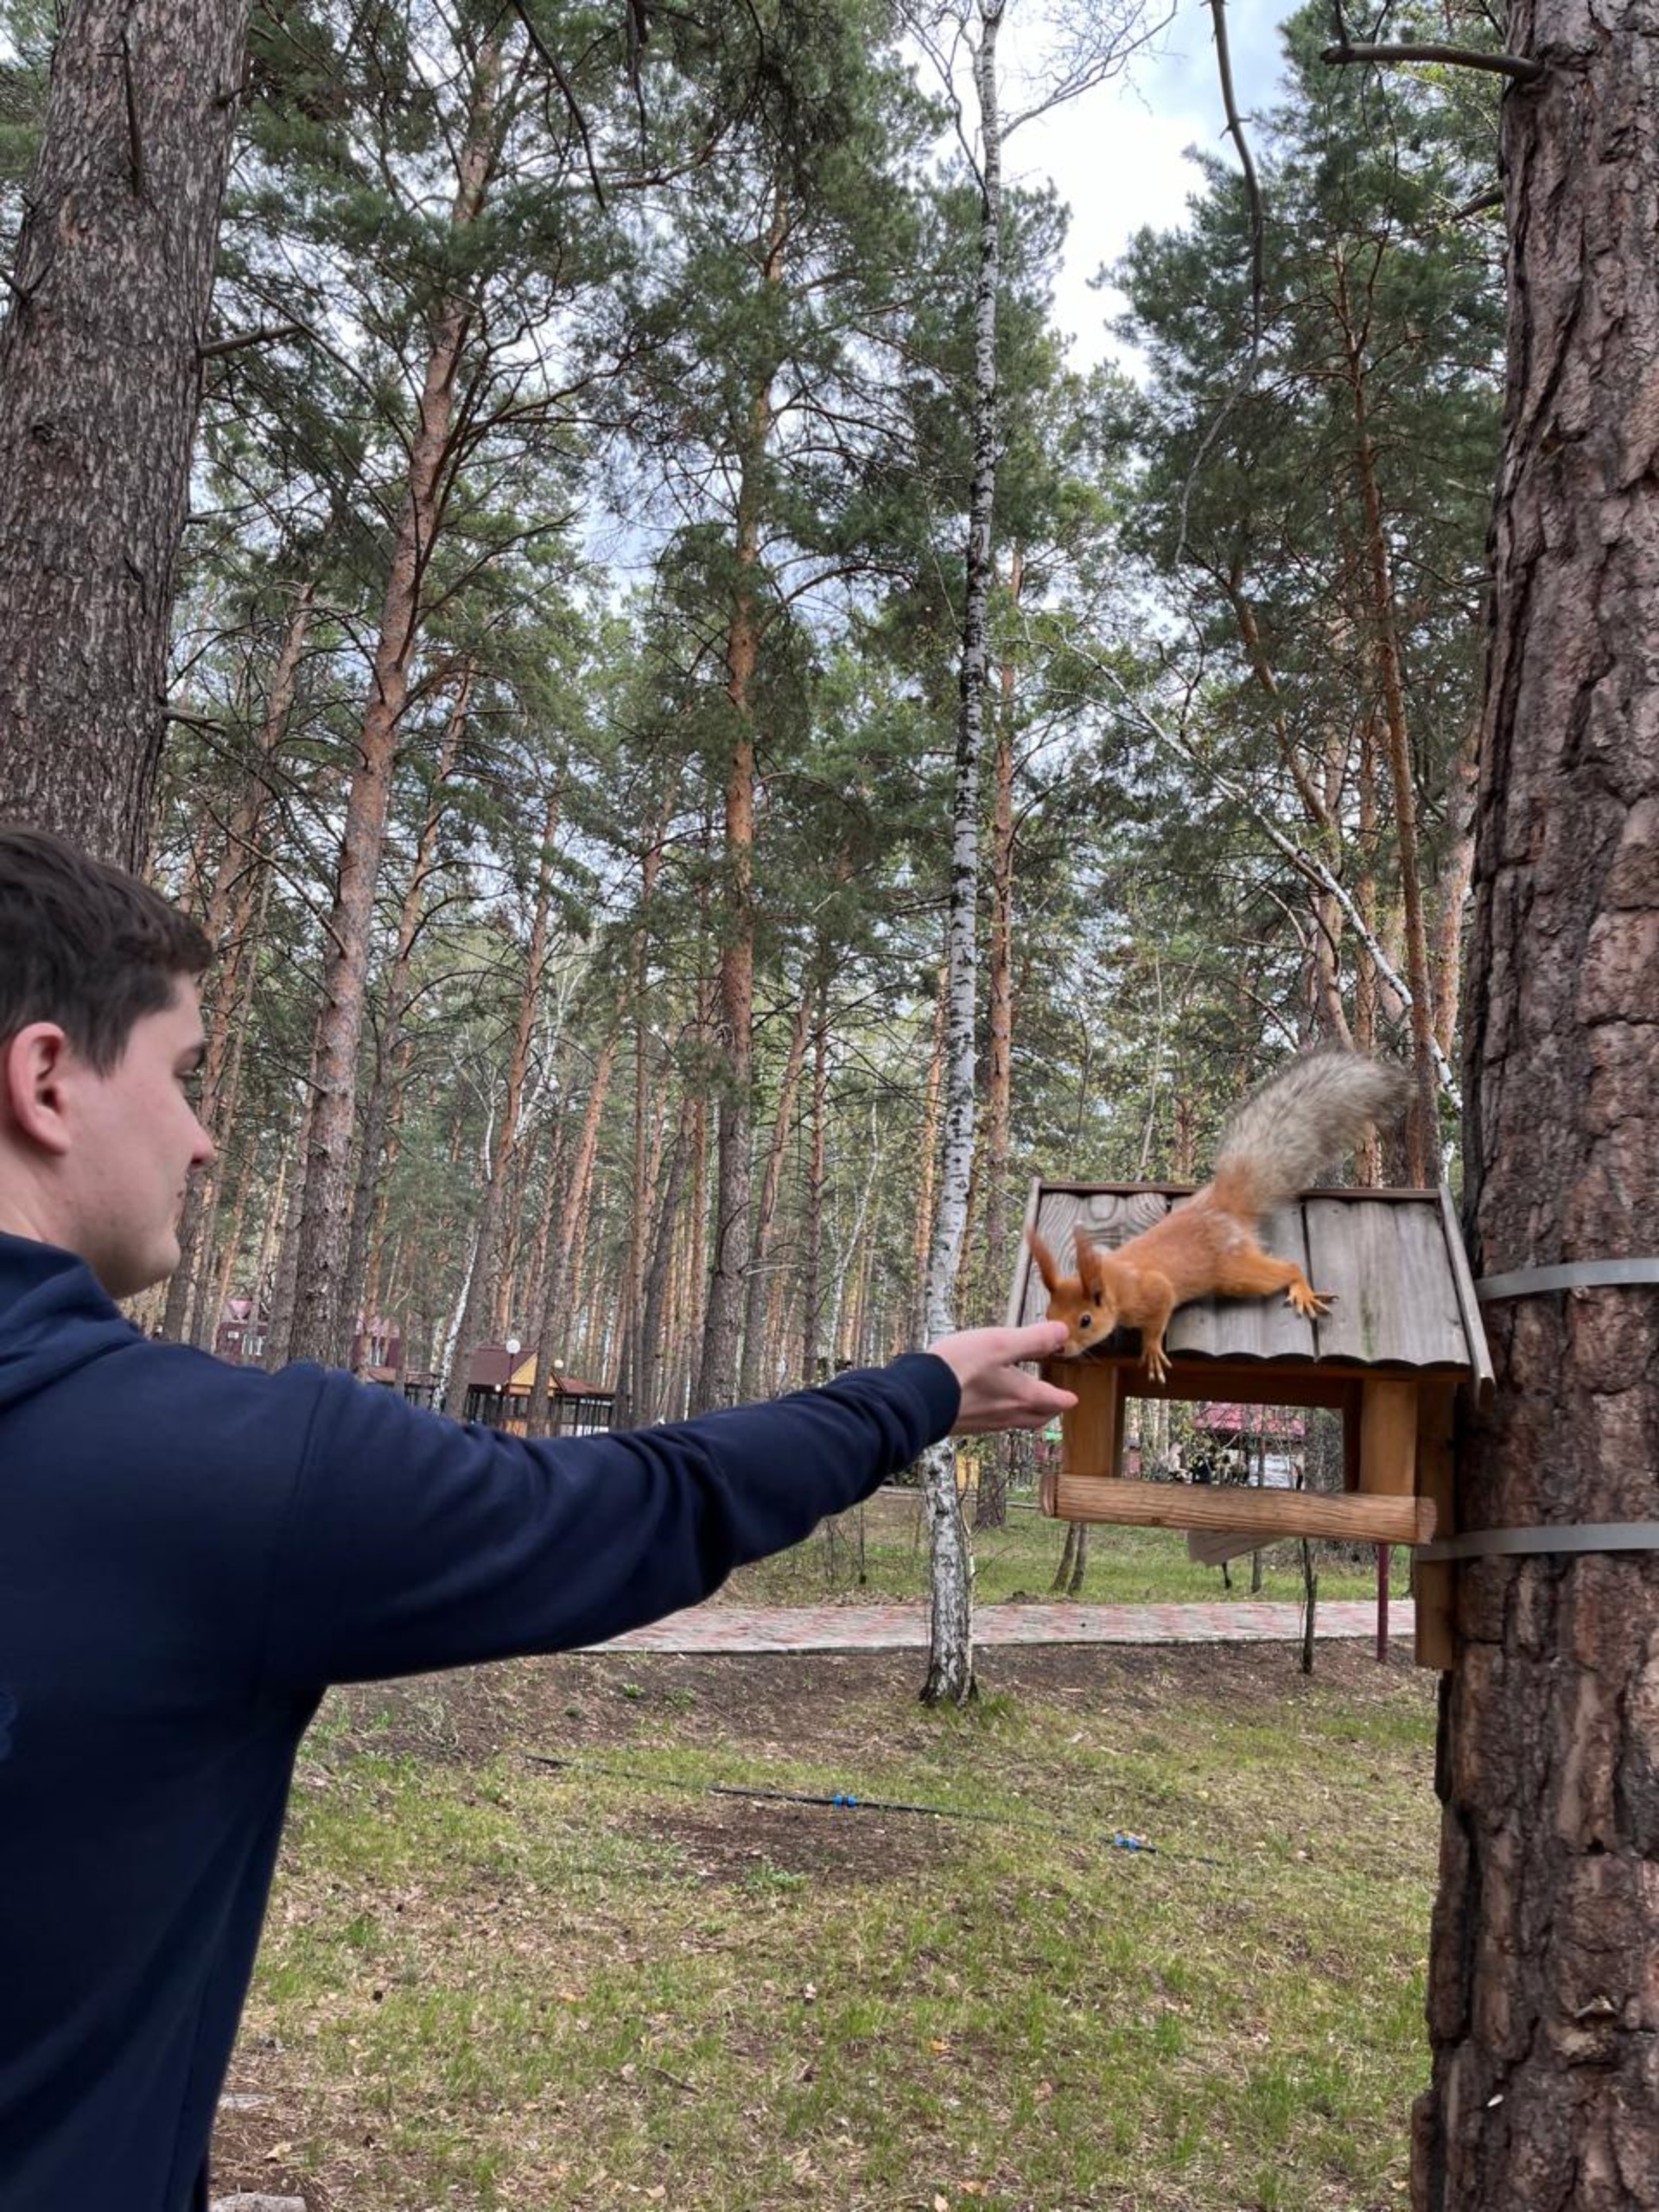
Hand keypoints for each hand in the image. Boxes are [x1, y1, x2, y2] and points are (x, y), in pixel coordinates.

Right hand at [928, 1322, 1077, 1435]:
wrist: (919, 1396)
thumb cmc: (960, 1369)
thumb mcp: (1001, 1343)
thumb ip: (1034, 1339)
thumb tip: (1063, 1333)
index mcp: (1023, 1396)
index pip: (1055, 1401)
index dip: (1065, 1397)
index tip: (1072, 1397)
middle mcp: (1008, 1414)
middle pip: (1037, 1418)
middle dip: (1049, 1410)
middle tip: (1054, 1403)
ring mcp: (986, 1422)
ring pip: (1015, 1422)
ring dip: (1027, 1413)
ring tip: (1026, 1403)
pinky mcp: (966, 1424)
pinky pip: (993, 1422)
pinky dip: (1001, 1414)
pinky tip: (990, 1404)